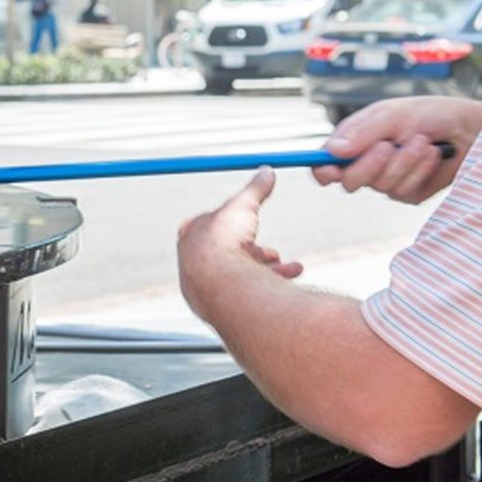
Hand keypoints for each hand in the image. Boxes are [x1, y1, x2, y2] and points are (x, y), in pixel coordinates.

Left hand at [176, 168, 302, 323]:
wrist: (220, 285)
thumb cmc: (222, 243)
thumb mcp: (242, 206)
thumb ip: (255, 190)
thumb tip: (267, 171)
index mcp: (191, 241)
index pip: (211, 232)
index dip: (235, 227)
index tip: (252, 224)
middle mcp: (194, 269)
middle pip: (228, 258)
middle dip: (255, 253)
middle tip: (271, 252)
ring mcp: (207, 292)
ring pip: (242, 278)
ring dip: (267, 270)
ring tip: (285, 266)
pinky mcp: (223, 310)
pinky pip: (249, 296)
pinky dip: (273, 287)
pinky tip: (291, 277)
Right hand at [313, 97, 481, 204]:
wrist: (471, 129)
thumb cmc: (430, 114)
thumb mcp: (393, 114)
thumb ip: (362, 132)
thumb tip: (333, 151)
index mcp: (356, 141)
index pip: (326, 163)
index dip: (323, 170)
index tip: (331, 170)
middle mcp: (368, 163)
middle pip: (349, 181)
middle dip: (370, 164)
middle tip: (389, 146)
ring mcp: (388, 180)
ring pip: (381, 186)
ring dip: (404, 162)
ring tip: (423, 142)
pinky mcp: (410, 193)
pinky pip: (404, 191)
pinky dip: (419, 171)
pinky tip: (433, 156)